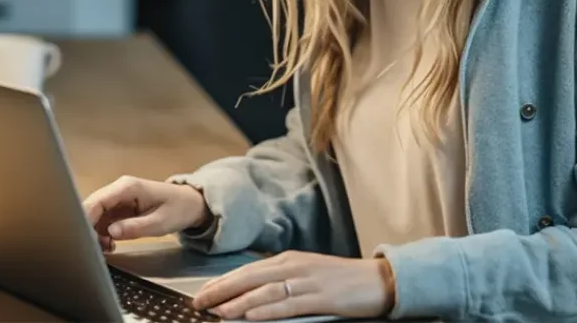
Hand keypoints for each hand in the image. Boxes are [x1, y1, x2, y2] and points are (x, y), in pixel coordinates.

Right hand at [82, 175, 210, 251]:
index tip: (84, 238)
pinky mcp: (119, 209)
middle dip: (89, 228)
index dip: (86, 218)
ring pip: (95, 216)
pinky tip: (111, 245)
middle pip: (92, 208)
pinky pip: (103, 221)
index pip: (97, 201)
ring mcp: (118, 199)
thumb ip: (134, 227)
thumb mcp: (159, 222)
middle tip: (97, 249)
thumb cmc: (178, 209)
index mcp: (127, 187)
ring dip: (96, 233)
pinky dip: (103, 234)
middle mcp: (118, 190)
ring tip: (108, 249)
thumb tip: (110, 233)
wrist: (191, 204)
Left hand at [192, 251, 395, 320]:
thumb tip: (252, 294)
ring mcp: (307, 281)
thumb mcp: (306, 273)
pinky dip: (267, 310)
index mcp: (289, 260)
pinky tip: (250, 316)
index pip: (248, 270)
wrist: (377, 280)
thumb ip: (281, 280)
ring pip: (265, 291)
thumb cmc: (341, 280)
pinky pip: (288, 304)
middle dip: (222, 290)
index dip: (224, 281)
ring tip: (218, 311)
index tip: (203, 291)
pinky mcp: (320, 297)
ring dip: (239, 302)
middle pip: (250, 278)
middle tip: (199, 302)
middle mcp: (294, 266)